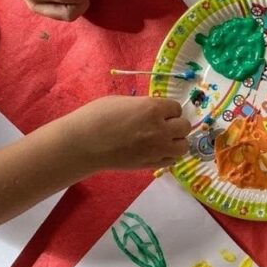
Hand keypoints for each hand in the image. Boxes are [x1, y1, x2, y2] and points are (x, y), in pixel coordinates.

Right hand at [58, 96, 189, 170]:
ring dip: (176, 142)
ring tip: (162, 141)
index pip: (176, 108)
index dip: (168, 110)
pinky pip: (172, 160)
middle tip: (162, 126)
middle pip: (184, 127)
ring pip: (183, 146)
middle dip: (175, 125)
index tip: (159, 113)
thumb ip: (144, 106)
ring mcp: (157, 149)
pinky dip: (168, 155)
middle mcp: (160, 129)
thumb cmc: (96, 117)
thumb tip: (155, 111)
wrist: (82, 144)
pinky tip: (156, 152)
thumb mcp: (123, 102)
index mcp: (152, 108)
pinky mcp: (152, 164)